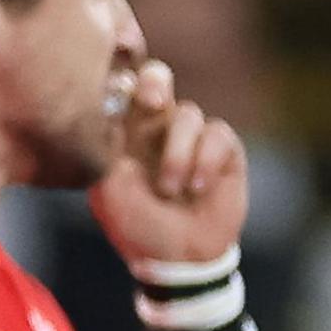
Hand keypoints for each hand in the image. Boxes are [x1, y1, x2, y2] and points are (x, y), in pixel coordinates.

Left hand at [88, 60, 248, 265]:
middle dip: (155, 83)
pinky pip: (217, 135)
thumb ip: (108, 153)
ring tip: (170, 190)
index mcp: (121, 133)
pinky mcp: (222, 149)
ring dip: (178, 153)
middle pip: (156, 78)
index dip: (119, 72)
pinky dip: (205, 161)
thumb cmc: (136, 225)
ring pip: (188, 114)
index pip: (118, 89)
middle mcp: (154, 127)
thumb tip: (110, 115)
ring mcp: (189, 136)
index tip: (118, 73)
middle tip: (153, 101)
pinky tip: (197, 188)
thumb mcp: (111, 192)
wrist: (177, 257)